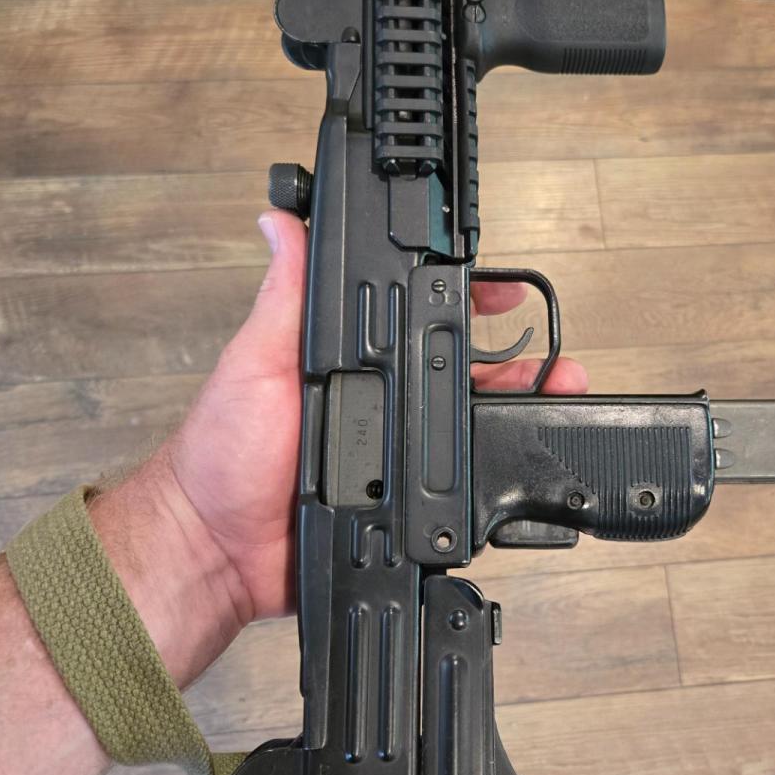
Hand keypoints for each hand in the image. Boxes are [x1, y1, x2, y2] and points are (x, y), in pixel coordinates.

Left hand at [160, 211, 587, 631]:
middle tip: (558, 363)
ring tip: (559, 404)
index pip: (417, 319)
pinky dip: (496, 485)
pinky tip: (523, 471)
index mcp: (349, 363)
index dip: (465, 301)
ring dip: (519, 417)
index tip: (502, 288)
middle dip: (517, 367)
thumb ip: (281, 297)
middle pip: (463, 378)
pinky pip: (459, 496)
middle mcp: (379, 405)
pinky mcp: (401, 511)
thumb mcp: (253, 363)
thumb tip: (277, 222)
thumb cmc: (221, 455)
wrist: (216, 552)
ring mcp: (393, 459)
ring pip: (472, 434)